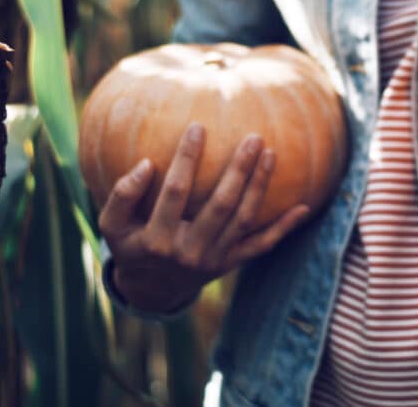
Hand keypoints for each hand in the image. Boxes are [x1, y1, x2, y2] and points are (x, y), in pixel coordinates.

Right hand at [98, 123, 309, 312]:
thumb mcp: (112, 226)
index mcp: (158, 240)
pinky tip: (304, 207)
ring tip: (270, 153)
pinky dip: (283, 229)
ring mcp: (214, 260)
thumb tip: (146, 164)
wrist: (151, 290)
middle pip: (221, 205)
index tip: (197, 126)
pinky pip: (261, 246)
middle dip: (238, 170)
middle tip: (253, 138)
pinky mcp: (231, 264)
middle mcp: (190, 252)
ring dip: (260, 186)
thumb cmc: (131, 245)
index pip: (175, 192)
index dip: (186, 159)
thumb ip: (121, 195)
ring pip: (244, 220)